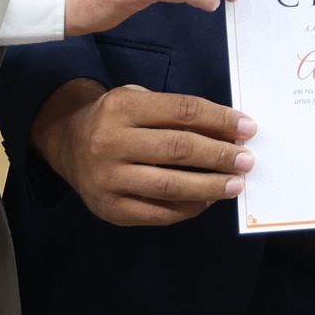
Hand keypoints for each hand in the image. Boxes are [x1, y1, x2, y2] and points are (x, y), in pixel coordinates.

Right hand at [28, 79, 254, 225]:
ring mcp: (107, 178)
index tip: (247, 128)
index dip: (220, 120)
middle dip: (220, 155)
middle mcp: (110, 142)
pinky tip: (206, 201)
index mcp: (122, 106)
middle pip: (178, 149)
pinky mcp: (109, 208)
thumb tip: (229, 132)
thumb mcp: (139, 101)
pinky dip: (187, 208)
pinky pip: (157, 212)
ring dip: (210, 186)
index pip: (183, 111)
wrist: (66, 143)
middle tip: (246, 160)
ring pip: (170, 185)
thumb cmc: (115, 119)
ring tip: (235, 184)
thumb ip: (177, 114)